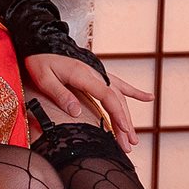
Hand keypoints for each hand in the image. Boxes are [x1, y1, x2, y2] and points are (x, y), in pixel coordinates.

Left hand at [20, 53, 153, 147]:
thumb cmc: (40, 60)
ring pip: (119, 97)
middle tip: (129, 146)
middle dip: (124, 124)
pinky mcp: (98, 75)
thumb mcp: (44, 78)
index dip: (117, 114)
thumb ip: (60, 94)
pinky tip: (149, 98)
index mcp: (83, 75)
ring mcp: (99, 74)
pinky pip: (120, 84)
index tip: (123, 130)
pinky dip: (135, 92)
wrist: (42, 42)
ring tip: (133, 139)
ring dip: (127, 118)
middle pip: (116, 101)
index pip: (107, 96)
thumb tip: (76, 113)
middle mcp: (96, 74)